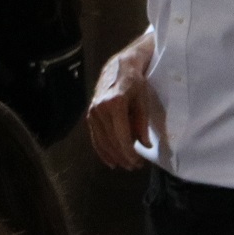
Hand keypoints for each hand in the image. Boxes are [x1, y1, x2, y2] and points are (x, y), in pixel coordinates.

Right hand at [87, 43, 154, 170]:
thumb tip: (144, 146)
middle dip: (123, 156)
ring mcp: (92, 113)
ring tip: (124, 165)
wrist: (119, 68)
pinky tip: (109, 160)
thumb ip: (142, 124)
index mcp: (114, 105)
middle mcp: (100, 110)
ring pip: (101, 141)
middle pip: (111, 141)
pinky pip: (95, 137)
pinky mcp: (89, 115)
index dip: (130, 152)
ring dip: (113, 155)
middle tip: (135, 166)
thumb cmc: (135, 83)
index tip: (138, 162)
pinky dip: (102, 150)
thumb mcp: (143, 102)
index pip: (121, 136)